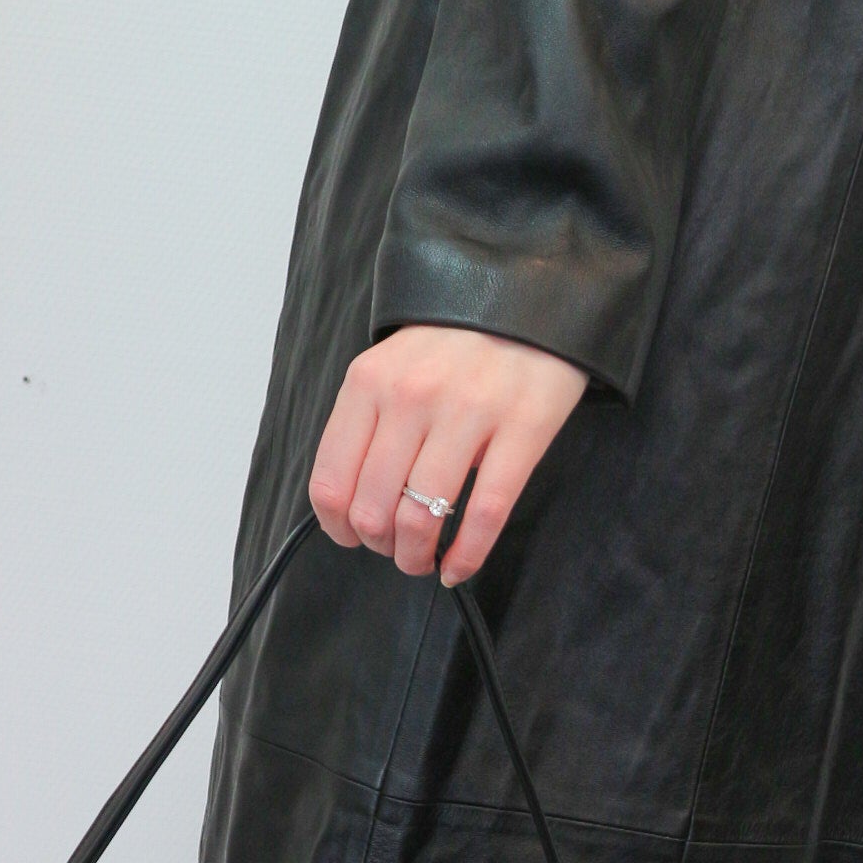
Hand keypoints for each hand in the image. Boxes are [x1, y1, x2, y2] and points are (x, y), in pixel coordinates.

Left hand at [308, 325, 587, 584]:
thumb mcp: (394, 366)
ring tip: (426, 560)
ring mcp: (468, 413)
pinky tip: (459, 567)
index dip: (339, 529)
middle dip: (382, 548)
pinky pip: (485, 513)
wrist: (531, 294)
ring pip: (423, 518)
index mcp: (370, 383)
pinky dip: (467, 556)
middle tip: (398, 552)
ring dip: (418, 557)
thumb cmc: (457, 342)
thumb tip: (356, 503)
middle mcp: (411, 397)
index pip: (331, 482)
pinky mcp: (522, 430)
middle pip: (373, 510)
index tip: (354, 539)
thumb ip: (370, 422)